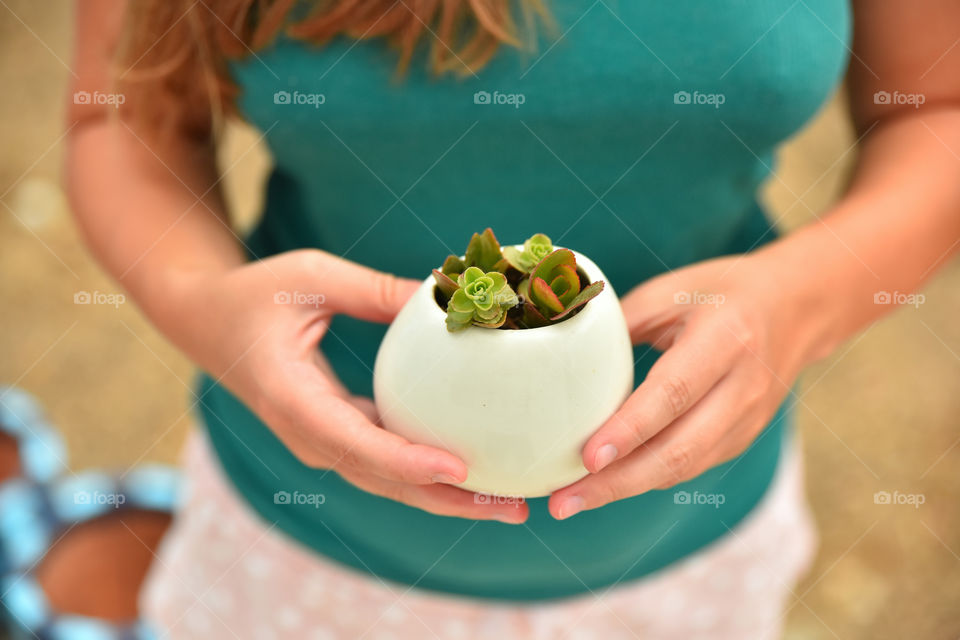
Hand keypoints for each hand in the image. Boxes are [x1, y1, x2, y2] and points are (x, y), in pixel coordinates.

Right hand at [167, 250, 527, 522]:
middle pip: (383, 479)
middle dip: (448, 499)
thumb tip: (444, 289)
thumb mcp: (312, 277)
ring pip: (390, 482)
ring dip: (448, 497)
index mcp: (292, 399)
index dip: (406, 461)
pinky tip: (476, 472)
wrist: (209, 323)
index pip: (353, 441)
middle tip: (513, 508)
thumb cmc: (256, 294)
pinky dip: (431, 473)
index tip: (458, 469)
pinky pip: (389, 463)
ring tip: (508, 504)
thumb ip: (374, 289)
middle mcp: (308, 434)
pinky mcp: (339, 435)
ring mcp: (323, 441)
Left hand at [548, 253, 827, 519]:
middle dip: (616, 482)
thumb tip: (560, 355)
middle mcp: (743, 387)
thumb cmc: (722, 292)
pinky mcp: (741, 439)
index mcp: (725, 339)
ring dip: (624, 489)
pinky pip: (688, 467)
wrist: (796, 308)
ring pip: (683, 468)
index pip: (672, 393)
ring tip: (570, 501)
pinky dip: (645, 479)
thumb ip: (619, 323)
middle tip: (561, 501)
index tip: (586, 459)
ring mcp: (748, 420)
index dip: (629, 430)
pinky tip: (605, 484)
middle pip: (678, 449)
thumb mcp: (671, 290)